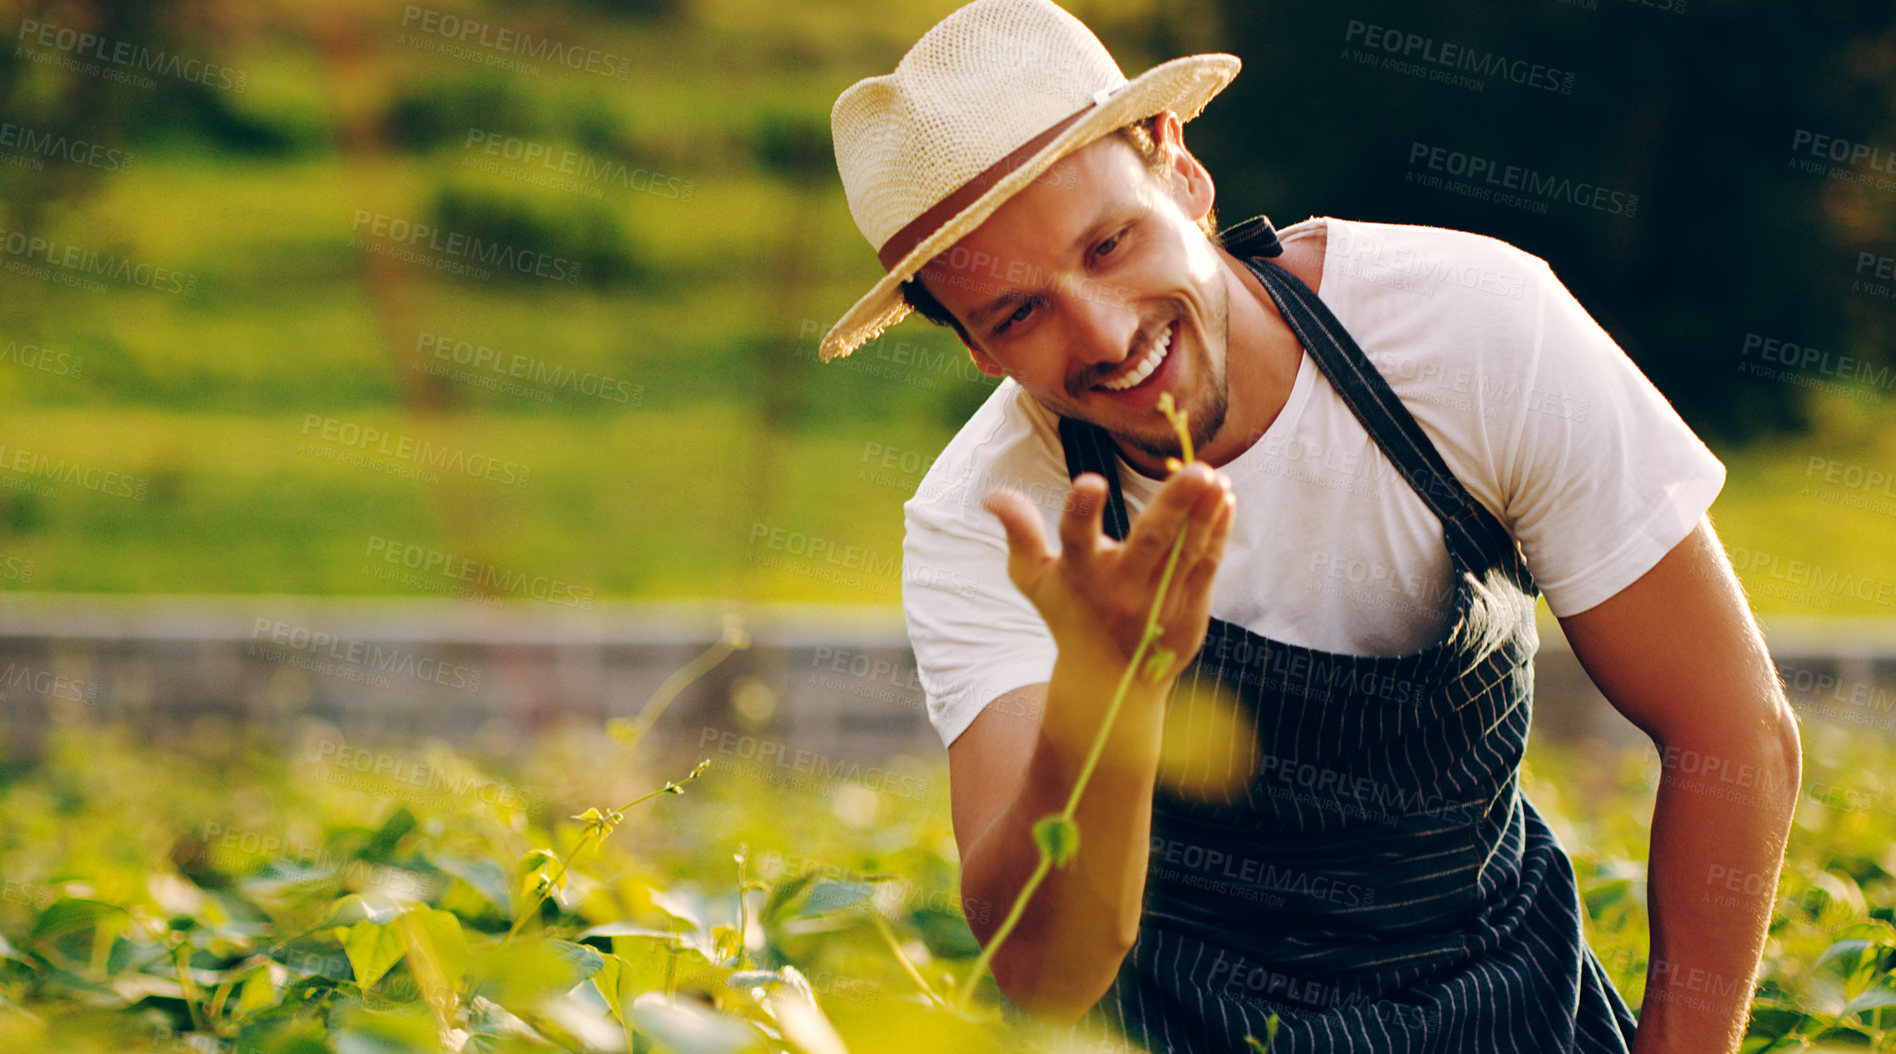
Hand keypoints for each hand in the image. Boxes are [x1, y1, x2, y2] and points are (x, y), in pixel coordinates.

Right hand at [983, 463, 1234, 680]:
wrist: (1110, 683)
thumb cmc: (1069, 616)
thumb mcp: (1035, 579)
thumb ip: (1019, 532)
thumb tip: (991, 494)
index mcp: (1079, 573)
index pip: (1076, 537)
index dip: (1081, 510)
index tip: (1091, 481)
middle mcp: (1119, 588)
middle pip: (1149, 542)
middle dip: (1173, 506)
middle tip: (1196, 471)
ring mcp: (1158, 601)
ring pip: (1186, 551)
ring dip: (1204, 513)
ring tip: (1215, 477)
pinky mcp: (1188, 609)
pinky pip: (1206, 566)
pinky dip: (1217, 534)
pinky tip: (1225, 501)